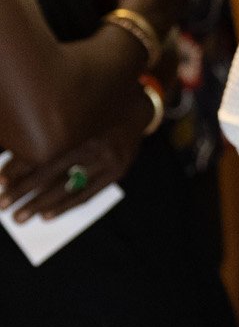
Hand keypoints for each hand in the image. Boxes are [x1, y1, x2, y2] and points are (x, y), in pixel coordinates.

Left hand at [0, 84, 148, 219]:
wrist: (136, 110)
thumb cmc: (95, 111)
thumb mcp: (73, 114)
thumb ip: (50, 131)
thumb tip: (17, 158)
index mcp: (76, 124)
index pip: (43, 152)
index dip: (19, 170)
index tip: (0, 183)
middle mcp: (90, 143)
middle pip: (51, 172)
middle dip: (24, 191)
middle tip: (3, 206)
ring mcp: (106, 159)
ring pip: (67, 187)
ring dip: (41, 204)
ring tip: (20, 216)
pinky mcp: (116, 172)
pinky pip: (87, 194)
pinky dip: (65, 206)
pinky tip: (47, 215)